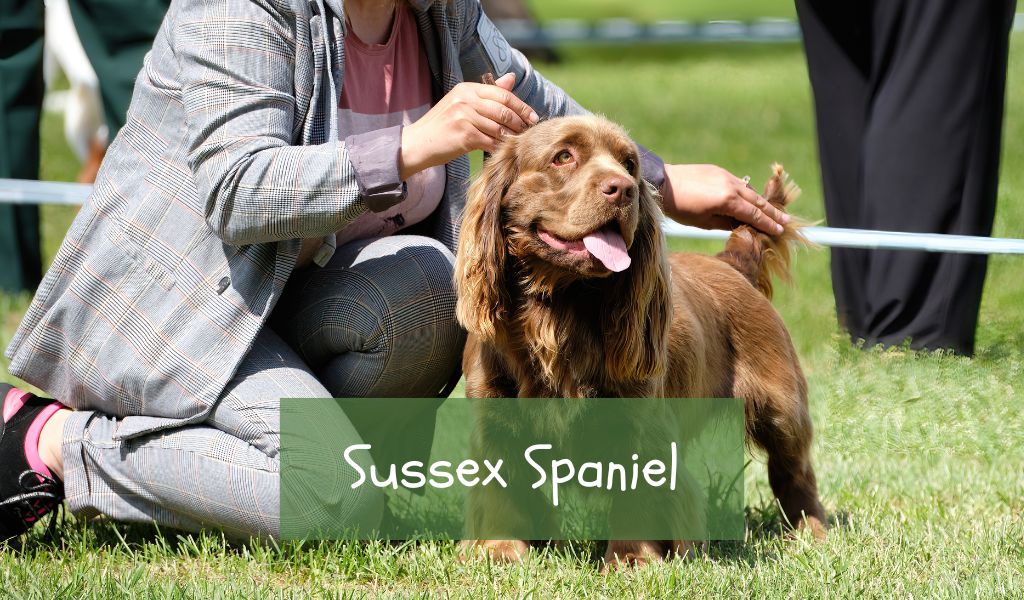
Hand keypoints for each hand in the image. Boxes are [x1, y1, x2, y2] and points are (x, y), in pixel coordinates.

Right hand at [399, 73, 539, 179]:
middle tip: (529, 131)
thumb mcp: (462, 103)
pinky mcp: (464, 136)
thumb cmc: (442, 125)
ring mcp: (464, 117)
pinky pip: (491, 142)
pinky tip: (505, 151)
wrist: (417, 143)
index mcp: (467, 89)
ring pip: (499, 127)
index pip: (502, 94)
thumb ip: (488, 93)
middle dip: (520, 122)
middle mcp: (466, 100)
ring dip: (512, 137)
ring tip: (519, 142)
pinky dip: (500, 147)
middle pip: (504, 110)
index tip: (533, 117)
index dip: (521, 106)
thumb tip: (511, 78)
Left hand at [660, 164, 789, 234]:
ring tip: (772, 211)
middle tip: (786, 221)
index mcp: (727, 201)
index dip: (767, 224)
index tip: (779, 231)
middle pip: (757, 201)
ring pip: (749, 190)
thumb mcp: (704, 222)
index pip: (753, 214)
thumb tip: (742, 224)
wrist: (663, 183)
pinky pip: (739, 183)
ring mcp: (725, 176)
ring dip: (761, 201)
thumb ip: (726, 222)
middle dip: (772, 212)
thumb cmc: (680, 209)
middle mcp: (731, 186)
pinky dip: (747, 192)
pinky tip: (751, 199)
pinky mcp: (719, 171)